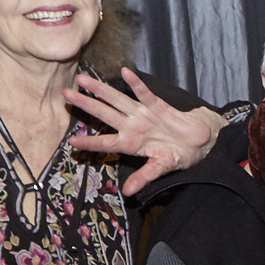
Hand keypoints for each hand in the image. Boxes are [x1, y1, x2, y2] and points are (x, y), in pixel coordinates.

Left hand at [65, 68, 224, 193]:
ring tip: (83, 79)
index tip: (72, 142)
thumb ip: (144, 177)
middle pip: (105, 114)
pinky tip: (125, 72)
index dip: (90, 142)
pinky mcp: (157, 105)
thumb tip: (128, 192)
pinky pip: (144, 93)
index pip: (106, 143)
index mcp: (131, 144)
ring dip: (101, 90)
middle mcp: (132, 126)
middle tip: (66, 94)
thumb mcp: (161, 168)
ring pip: (118, 100)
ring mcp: (142, 114)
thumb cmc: (179, 155)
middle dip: (85, 104)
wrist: (199, 143)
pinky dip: (135, 84)